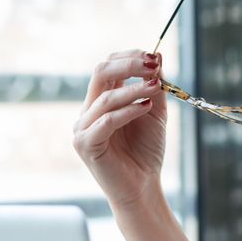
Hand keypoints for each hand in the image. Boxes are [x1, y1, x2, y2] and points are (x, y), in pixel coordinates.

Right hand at [72, 50, 166, 208]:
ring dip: (134, 88)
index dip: (129, 57)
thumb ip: (154, 85)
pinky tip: (147, 107)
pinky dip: (128, 111)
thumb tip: (158, 54)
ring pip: (105, 97)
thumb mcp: (155, 111)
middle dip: (128, 64)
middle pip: (100, 72)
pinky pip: (106, 121)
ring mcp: (83, 127)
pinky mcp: (86, 144)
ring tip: (156, 86)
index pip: (108, 66)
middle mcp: (88, 111)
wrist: (143, 186)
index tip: (153, 56)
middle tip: (153, 64)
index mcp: (101, 100)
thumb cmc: (146, 150)